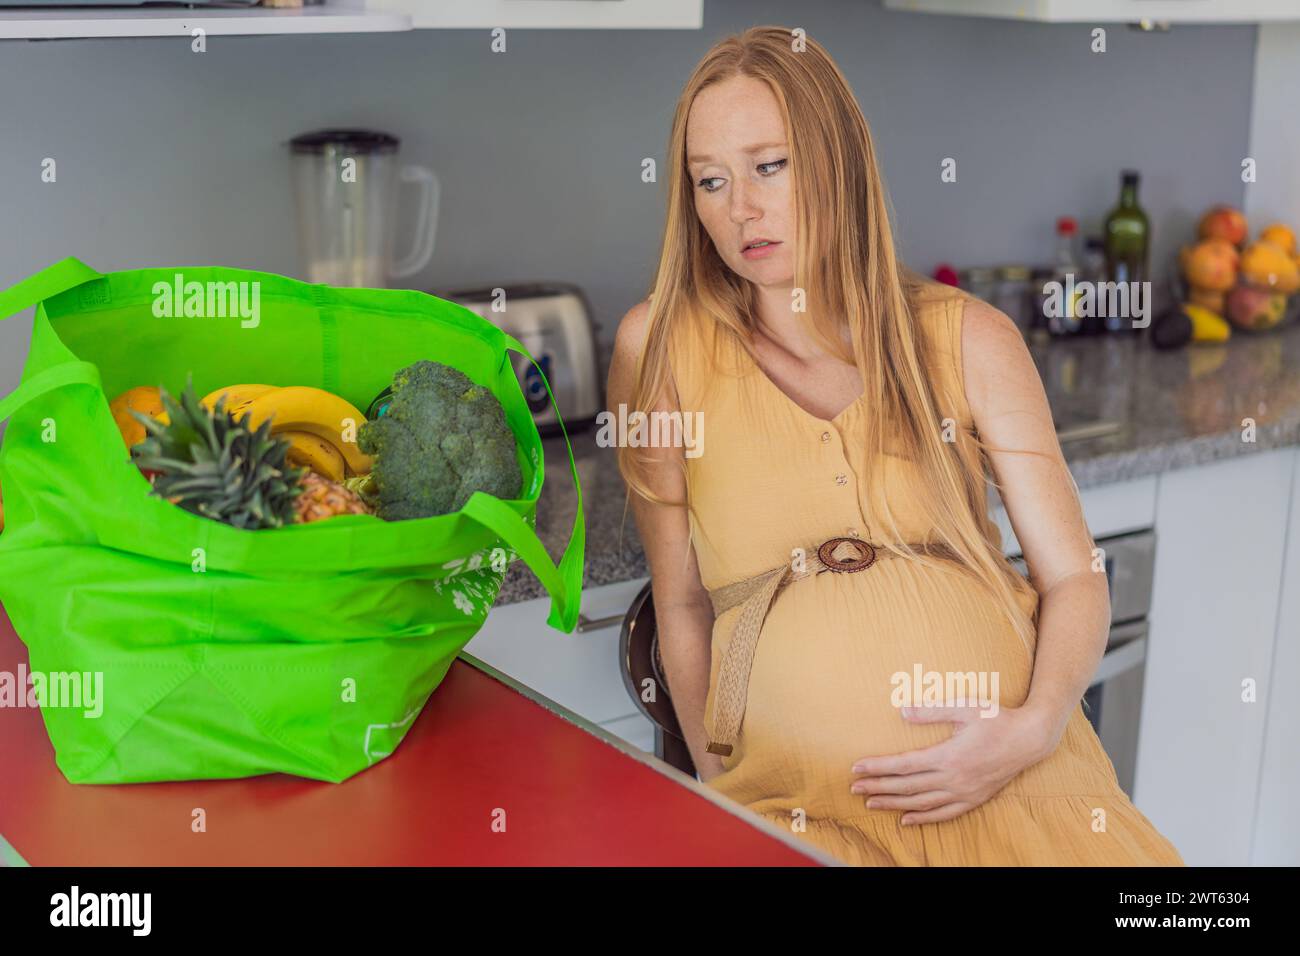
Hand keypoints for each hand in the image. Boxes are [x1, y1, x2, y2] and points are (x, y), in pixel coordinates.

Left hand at [849, 702, 1053, 825]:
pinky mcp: (974, 799)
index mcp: (948, 756)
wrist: (1030, 739)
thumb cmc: (996, 718)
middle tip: (853, 788)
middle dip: (878, 788)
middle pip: (907, 787)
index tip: (856, 768)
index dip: (878, 767)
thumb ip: (932, 709)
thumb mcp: (965, 706)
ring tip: (871, 803)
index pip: (903, 765)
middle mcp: (953, 779)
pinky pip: (944, 814)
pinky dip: (923, 818)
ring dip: (894, 804)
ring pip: (921, 803)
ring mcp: (964, 792)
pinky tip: (906, 820)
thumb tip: (902, 712)